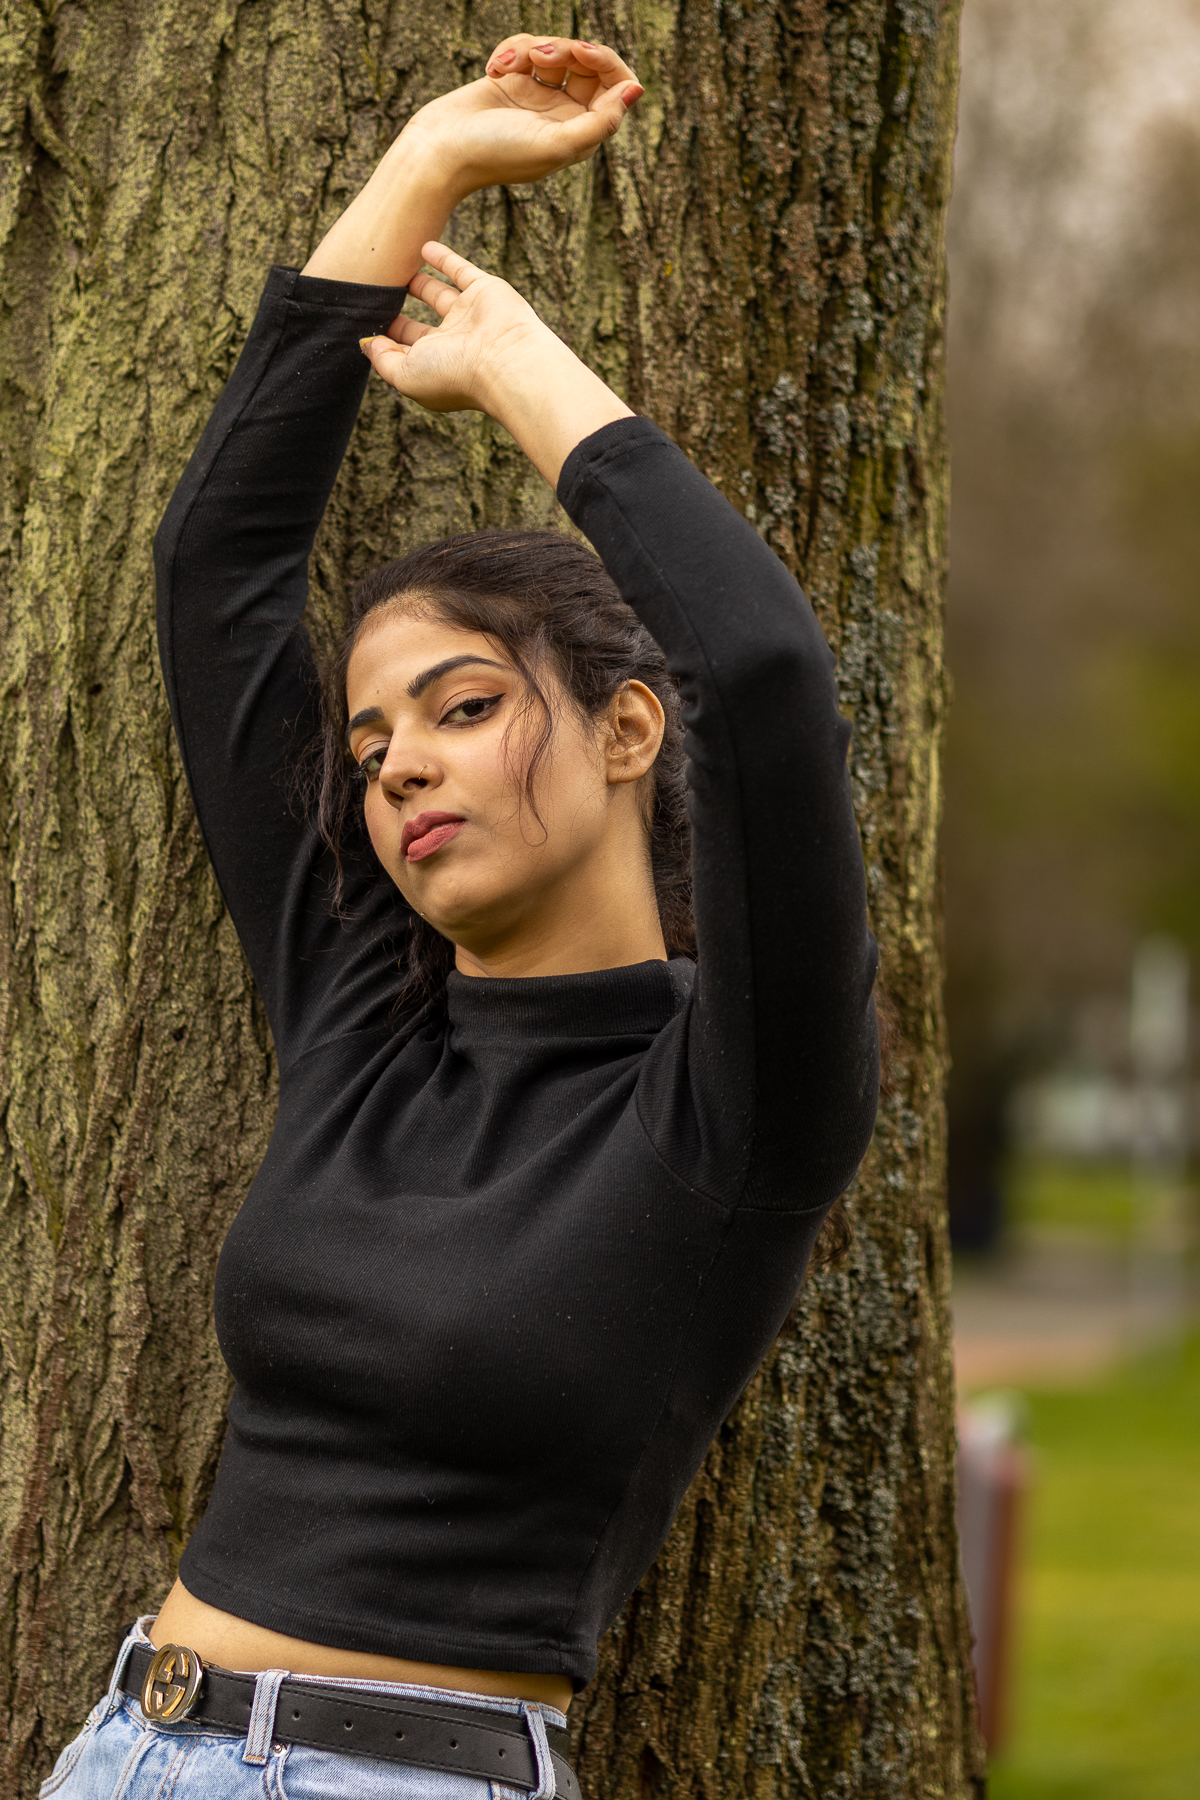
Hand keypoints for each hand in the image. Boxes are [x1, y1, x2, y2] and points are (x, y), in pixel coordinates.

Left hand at [360, 242, 632, 486]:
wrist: (504, 360)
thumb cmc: (454, 374)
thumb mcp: (405, 375)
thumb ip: (382, 359)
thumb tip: (366, 343)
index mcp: (435, 367)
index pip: (403, 352)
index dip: (382, 340)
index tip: (361, 323)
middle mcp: (452, 344)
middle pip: (418, 328)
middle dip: (397, 315)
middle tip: (375, 294)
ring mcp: (469, 317)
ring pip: (438, 296)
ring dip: (418, 283)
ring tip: (395, 268)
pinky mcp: (484, 292)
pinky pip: (460, 270)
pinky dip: (444, 258)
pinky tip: (424, 246)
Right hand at [404, 36, 643, 196]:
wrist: (442, 150)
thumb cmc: (497, 154)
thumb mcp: (556, 144)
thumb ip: (601, 122)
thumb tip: (636, 90)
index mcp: (582, 134)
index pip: (616, 87)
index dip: (606, 63)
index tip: (581, 54)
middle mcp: (565, 115)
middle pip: (589, 63)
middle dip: (567, 49)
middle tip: (541, 54)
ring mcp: (539, 96)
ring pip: (556, 50)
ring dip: (533, 47)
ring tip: (507, 66)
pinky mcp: (514, 81)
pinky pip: (527, 47)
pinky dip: (512, 50)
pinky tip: (493, 69)